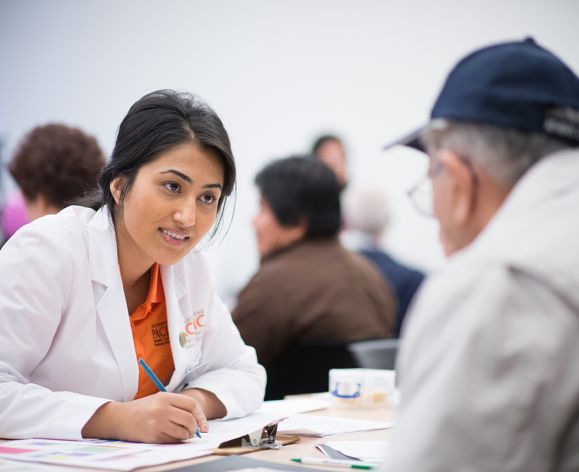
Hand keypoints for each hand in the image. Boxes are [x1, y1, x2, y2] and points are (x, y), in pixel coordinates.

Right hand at [82, 392, 206, 442]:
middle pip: (189, 420)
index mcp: (165, 397)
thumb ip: (177, 407)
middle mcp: (162, 409)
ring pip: (183, 433)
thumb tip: (198, 422)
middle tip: (192, 432)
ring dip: (185, 436)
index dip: (201, 416)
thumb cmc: (143, 409)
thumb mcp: (159, 399)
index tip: (204, 426)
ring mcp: (157, 423)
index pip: (192, 405)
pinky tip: (170, 437)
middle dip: (194, 429)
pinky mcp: (152, 436)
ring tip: (181, 434)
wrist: (120, 418)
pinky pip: (172, 441)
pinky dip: (175, 441)